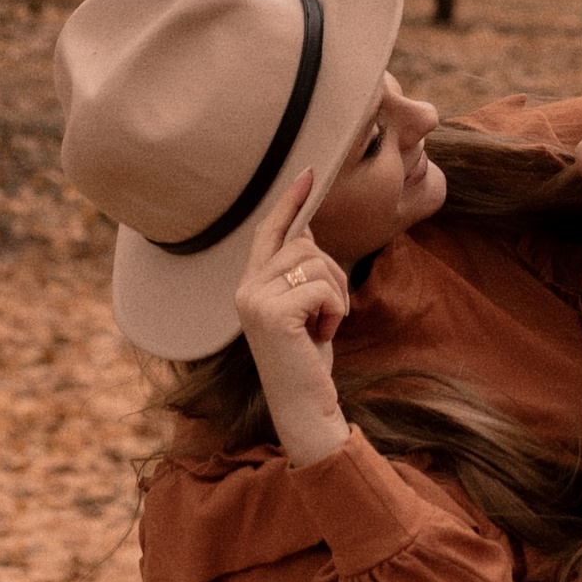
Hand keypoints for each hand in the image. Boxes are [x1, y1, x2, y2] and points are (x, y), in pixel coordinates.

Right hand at [232, 174, 351, 468]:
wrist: (305, 407)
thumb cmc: (308, 359)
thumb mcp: (304, 308)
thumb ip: (300, 273)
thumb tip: (307, 232)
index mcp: (250, 285)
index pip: (269, 232)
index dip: (289, 203)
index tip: (308, 174)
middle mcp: (245, 288)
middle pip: (303, 245)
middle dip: (331, 273)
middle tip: (328, 314)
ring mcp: (255, 300)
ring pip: (316, 264)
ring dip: (336, 295)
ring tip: (322, 327)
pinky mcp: (272, 314)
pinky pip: (323, 288)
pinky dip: (336, 311)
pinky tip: (323, 336)